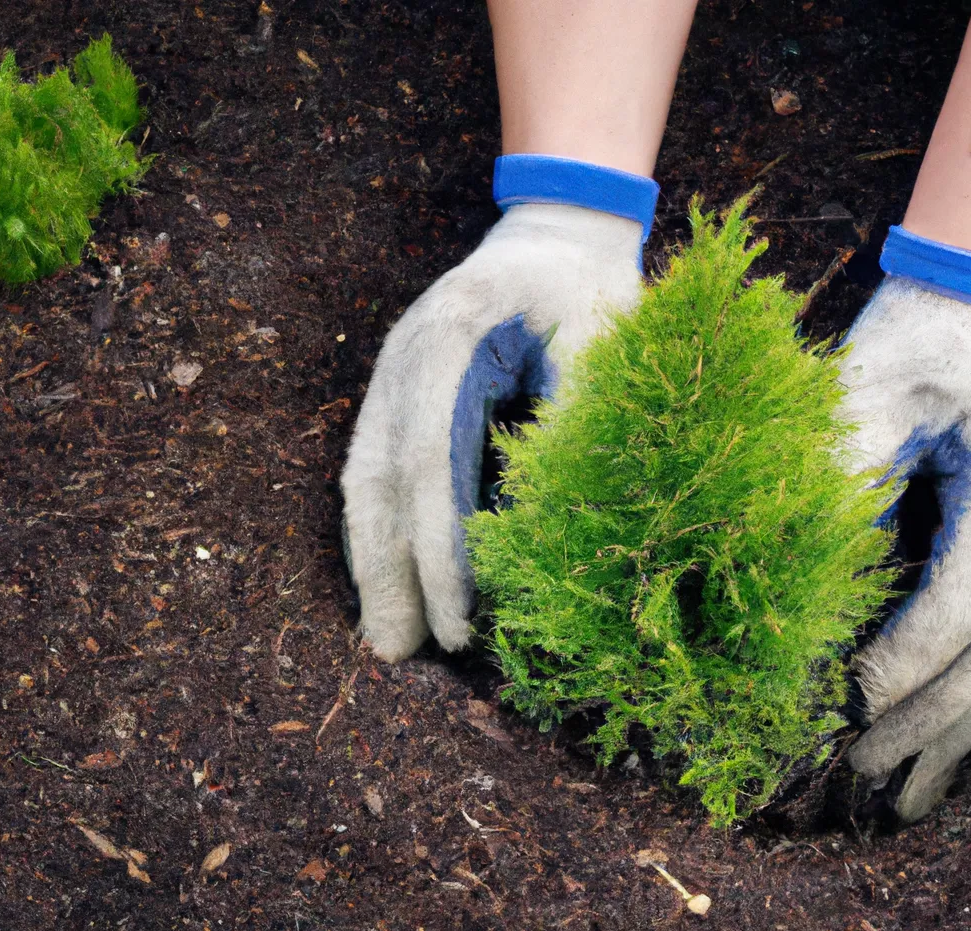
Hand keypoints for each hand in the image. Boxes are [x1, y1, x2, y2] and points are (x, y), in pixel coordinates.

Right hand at [341, 203, 643, 660]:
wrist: (557, 234)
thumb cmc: (590, 288)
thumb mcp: (603, 339)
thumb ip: (573, 422)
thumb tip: (545, 535)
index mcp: (452, 337)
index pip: (431, 462)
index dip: (439, 550)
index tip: (457, 624)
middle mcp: (404, 359)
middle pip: (381, 480)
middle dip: (386, 574)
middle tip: (394, 656)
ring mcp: (392, 376)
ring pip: (366, 482)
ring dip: (372, 562)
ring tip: (384, 638)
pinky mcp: (400, 394)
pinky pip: (378, 472)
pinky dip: (381, 532)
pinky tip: (387, 581)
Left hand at [839, 277, 970, 819]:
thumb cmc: (929, 336)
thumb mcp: (876, 385)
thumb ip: (838, 473)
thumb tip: (775, 569)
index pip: (963, 609)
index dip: (900, 669)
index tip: (839, 710)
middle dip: (923, 727)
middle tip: (854, 774)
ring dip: (953, 740)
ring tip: (895, 795)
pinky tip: (938, 748)